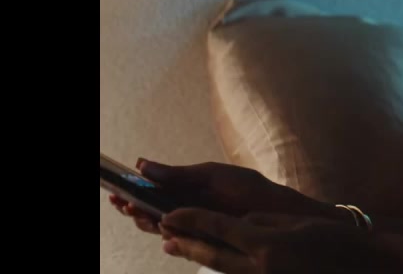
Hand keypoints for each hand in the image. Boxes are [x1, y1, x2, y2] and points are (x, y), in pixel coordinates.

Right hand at [107, 160, 326, 236]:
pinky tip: (165, 233)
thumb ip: (178, 174)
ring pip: (161, 229)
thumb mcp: (212, 176)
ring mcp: (195, 228)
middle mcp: (188, 211)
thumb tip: (142, 164)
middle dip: (135, 209)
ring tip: (140, 214)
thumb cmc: (249, 189)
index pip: (152, 193)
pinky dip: (169, 239)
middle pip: (151, 213)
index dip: (133, 192)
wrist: (280, 211)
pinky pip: (180, 245)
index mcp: (187, 191)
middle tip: (124, 204)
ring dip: (147, 223)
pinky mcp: (204, 244)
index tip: (116, 189)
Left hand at [159, 208, 402, 273]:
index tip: (170, 214)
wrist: (360, 267)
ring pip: (221, 268)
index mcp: (265, 245)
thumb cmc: (334, 241)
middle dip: (186, 243)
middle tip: (163, 234)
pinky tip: (213, 258)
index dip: (191, 220)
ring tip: (176, 247)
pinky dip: (221, 264)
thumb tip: (238, 226)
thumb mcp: (294, 224)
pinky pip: (238, 273)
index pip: (218, 229)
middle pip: (211, 255)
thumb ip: (261, 223)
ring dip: (197, 256)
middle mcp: (259, 266)